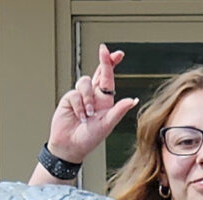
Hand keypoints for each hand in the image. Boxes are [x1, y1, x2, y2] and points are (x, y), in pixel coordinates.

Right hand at [44, 46, 133, 170]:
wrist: (70, 147)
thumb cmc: (89, 139)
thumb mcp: (107, 125)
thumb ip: (118, 111)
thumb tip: (133, 100)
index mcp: (105, 101)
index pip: (109, 78)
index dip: (112, 64)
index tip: (117, 53)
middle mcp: (93, 96)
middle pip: (98, 72)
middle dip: (103, 60)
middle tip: (104, 49)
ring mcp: (80, 97)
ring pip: (85, 82)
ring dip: (88, 98)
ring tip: (88, 115)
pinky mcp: (69, 100)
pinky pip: (75, 94)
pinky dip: (79, 106)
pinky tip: (79, 117)